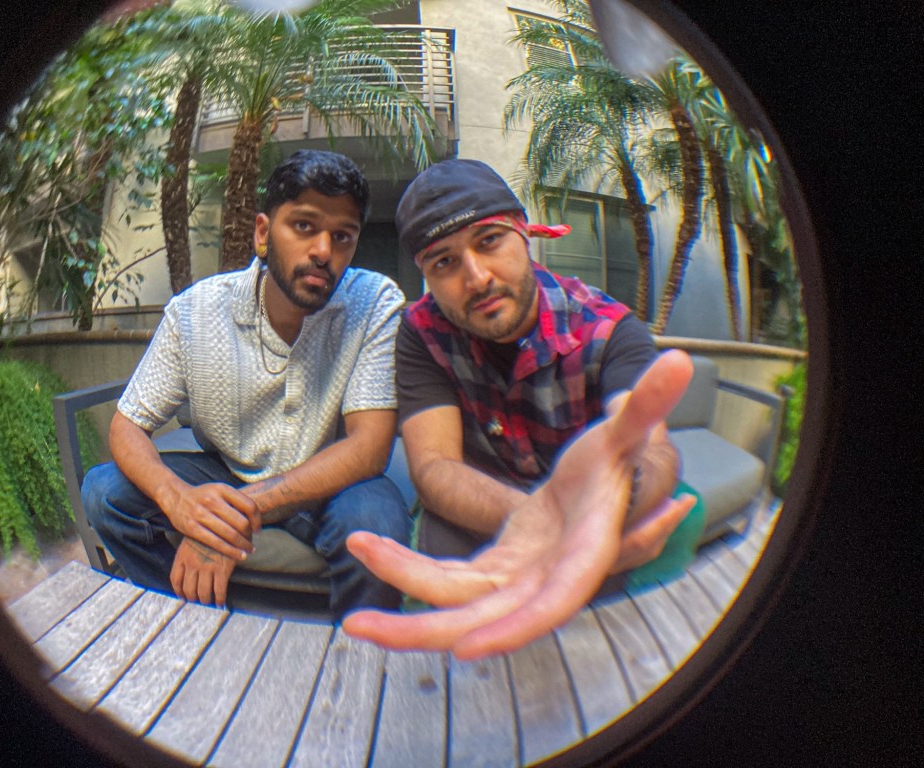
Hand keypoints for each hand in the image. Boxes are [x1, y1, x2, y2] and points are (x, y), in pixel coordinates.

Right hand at [160, 482, 260, 560]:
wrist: (175, 496)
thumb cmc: (203, 496)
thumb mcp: (219, 491)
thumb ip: (235, 501)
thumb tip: (256, 518)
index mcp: (222, 489)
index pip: (249, 506)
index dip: (257, 520)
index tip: (258, 530)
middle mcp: (212, 500)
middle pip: (241, 522)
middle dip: (249, 536)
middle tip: (252, 544)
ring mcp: (201, 514)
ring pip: (230, 534)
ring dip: (243, 546)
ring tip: (248, 551)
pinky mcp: (192, 528)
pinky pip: (216, 542)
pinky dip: (230, 551)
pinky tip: (238, 555)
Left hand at [170, 536, 237, 607]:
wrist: (228, 521)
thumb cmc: (211, 529)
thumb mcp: (193, 538)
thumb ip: (188, 553)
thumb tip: (188, 570)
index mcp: (183, 555)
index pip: (175, 579)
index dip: (179, 591)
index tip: (183, 596)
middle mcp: (193, 563)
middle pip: (189, 589)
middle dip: (193, 598)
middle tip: (198, 600)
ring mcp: (207, 567)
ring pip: (203, 593)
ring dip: (205, 600)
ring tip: (209, 602)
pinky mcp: (223, 569)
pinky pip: (219, 590)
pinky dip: (220, 599)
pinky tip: (221, 602)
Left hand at [342, 349, 694, 659]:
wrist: (598, 489)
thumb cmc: (614, 465)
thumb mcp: (625, 434)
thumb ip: (644, 407)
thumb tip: (680, 360)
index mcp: (578, 560)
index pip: (550, 607)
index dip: (514, 631)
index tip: (467, 650)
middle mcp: (542, 582)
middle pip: (478, 620)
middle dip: (420, 630)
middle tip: (356, 626)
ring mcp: (512, 581)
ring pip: (450, 602)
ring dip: (401, 595)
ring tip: (352, 578)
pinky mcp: (490, 570)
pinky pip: (442, 579)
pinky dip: (405, 566)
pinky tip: (370, 545)